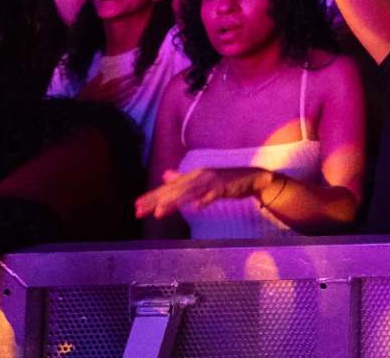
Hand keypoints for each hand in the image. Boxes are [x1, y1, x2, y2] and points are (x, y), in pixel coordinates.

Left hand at [135, 165, 268, 219]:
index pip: (169, 188)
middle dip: (156, 201)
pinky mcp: (225, 187)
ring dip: (174, 203)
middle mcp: (200, 176)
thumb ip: (183, 178)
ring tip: (158, 213)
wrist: (252, 178)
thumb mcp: (202, 179)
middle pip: (174, 190)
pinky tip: (196, 207)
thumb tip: (165, 175)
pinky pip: (213, 195)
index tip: (136, 206)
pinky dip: (205, 200)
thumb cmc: (226, 180)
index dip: (152, 196)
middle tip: (139, 211)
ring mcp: (212, 182)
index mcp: (193, 175)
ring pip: (189, 193)